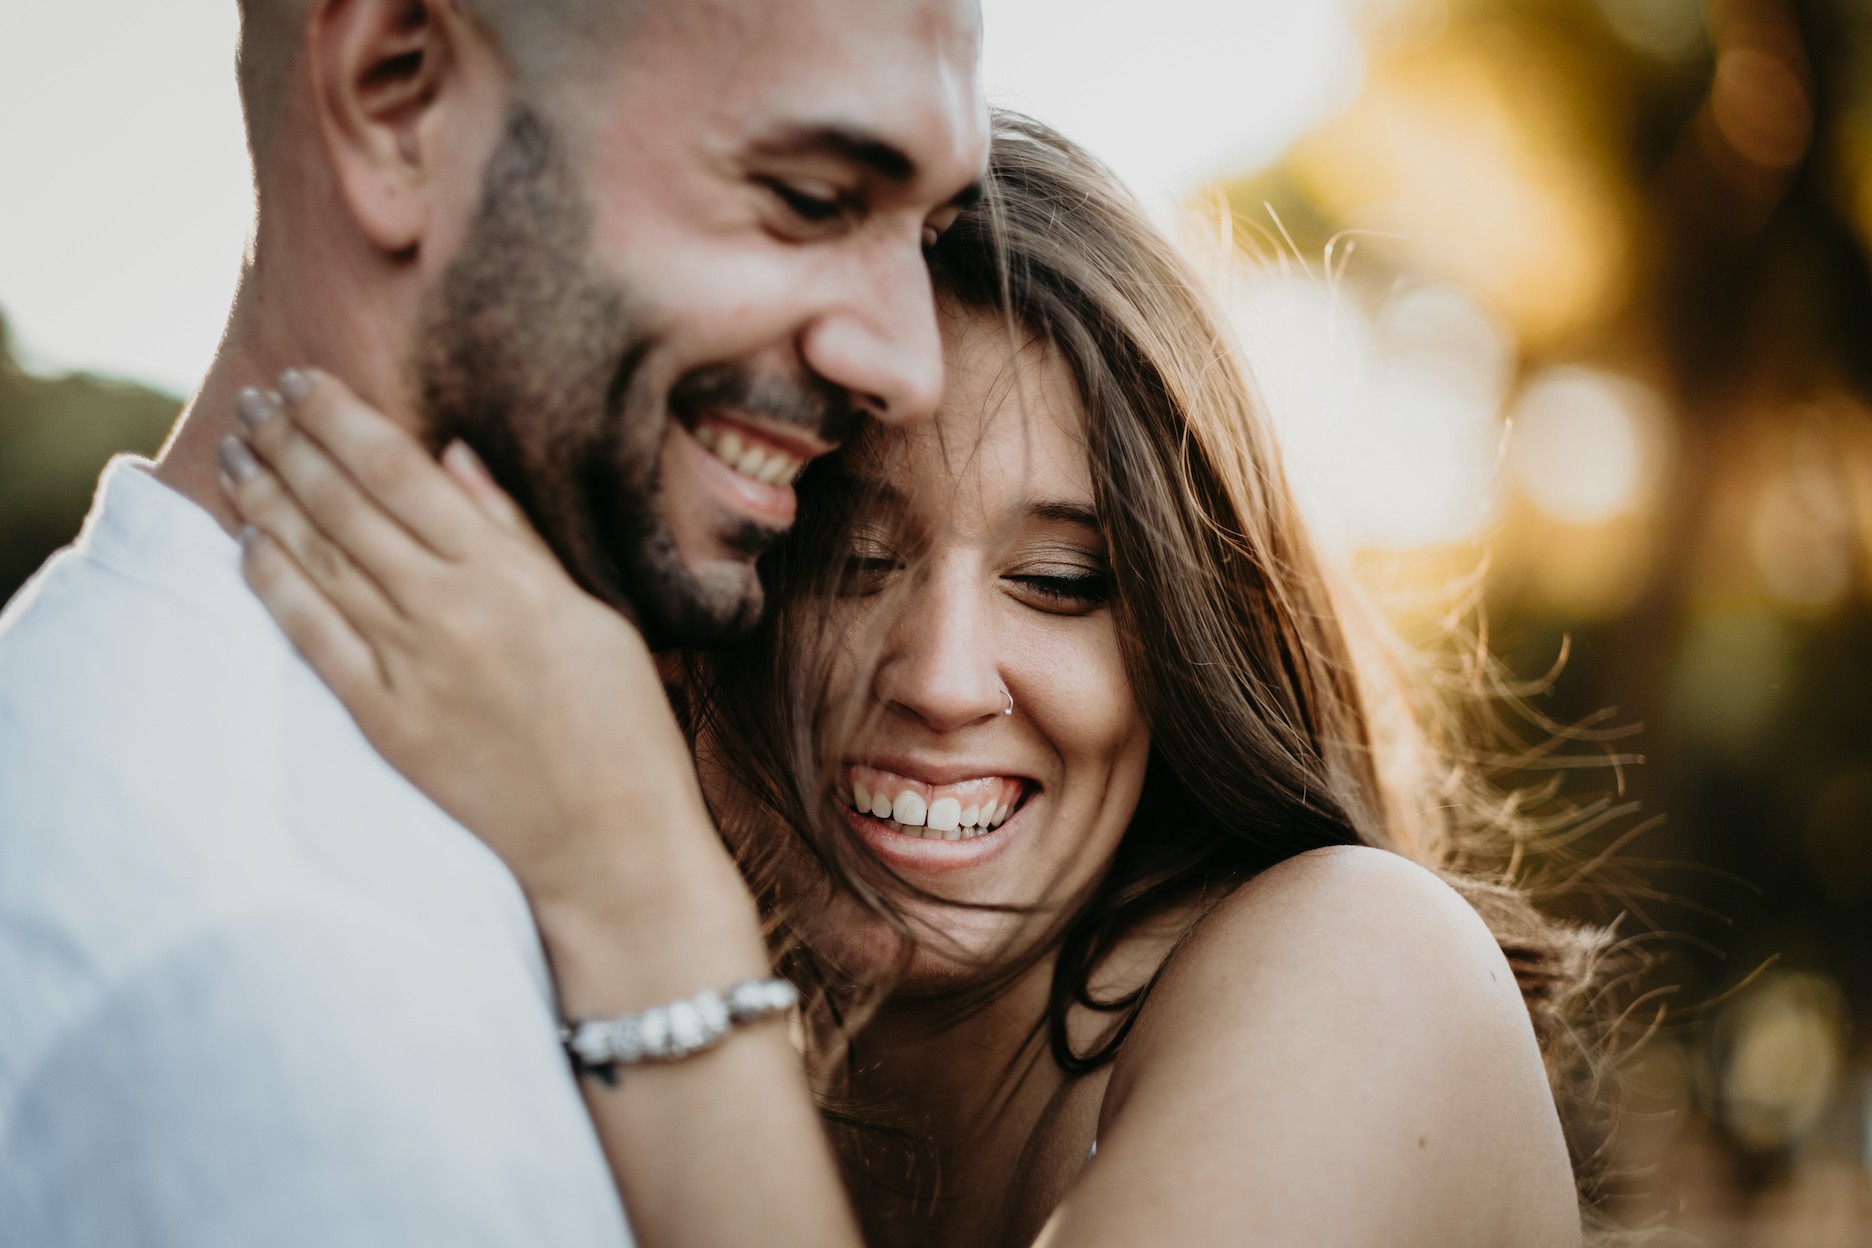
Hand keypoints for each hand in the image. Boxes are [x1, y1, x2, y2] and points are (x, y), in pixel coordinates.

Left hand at [217, 370, 721, 922]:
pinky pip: (311, 638)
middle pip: (346, 503)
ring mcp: (411, 666)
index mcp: (510, 574)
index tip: (304, 382)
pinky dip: (275, 585)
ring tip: (237, 453)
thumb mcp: (594, 612)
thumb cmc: (621, 724)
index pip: (402, 471)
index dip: (342, 418)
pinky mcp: (385, 721)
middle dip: (292, 443)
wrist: (609, 841)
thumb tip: (455, 457)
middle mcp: (450, 609)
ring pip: (318, 560)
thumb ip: (518, 534)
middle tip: (254, 403)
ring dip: (269, 498)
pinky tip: (247, 544)